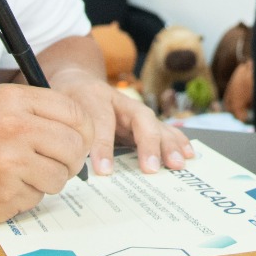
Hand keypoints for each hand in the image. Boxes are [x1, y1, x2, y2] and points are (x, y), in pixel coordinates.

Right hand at [0, 83, 95, 222]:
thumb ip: (33, 110)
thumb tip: (77, 128)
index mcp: (13, 101)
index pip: (75, 114)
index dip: (82, 131)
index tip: (76, 140)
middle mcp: (15, 130)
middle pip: (74, 148)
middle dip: (70, 160)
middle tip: (53, 163)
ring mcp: (9, 167)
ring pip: (59, 179)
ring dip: (45, 180)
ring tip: (17, 173)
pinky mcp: (2, 198)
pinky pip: (34, 201)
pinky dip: (22, 198)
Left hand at [52, 68, 195, 176]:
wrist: (81, 84)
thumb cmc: (72, 102)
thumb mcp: (66, 114)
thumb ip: (75, 135)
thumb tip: (79, 165)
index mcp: (99, 99)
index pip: (103, 123)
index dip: (103, 146)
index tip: (103, 171)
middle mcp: (124, 104)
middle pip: (140, 121)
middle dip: (148, 145)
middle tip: (151, 168)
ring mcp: (137, 114)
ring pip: (157, 126)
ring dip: (169, 146)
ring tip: (178, 163)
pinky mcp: (146, 124)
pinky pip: (165, 131)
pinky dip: (178, 142)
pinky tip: (189, 154)